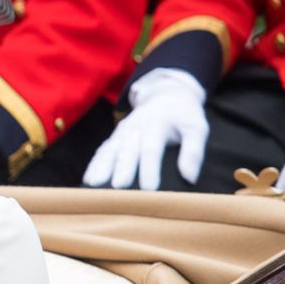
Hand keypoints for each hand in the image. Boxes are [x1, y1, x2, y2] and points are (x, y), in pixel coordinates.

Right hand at [84, 69, 207, 189]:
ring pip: (111, 149)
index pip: (151, 148)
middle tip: (118, 188)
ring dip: (102, 167)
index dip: (149, 168)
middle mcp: (136, 127)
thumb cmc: (183, 116)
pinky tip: (88, 179)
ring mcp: (123, 132)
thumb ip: (194, 151)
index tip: (149, 189)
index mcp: (157, 124)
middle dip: (122, 169)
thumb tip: (190, 178)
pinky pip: (102, 150)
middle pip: (127, 150)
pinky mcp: (115, 137)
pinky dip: (95, 164)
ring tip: (94, 185)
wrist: (166, 94)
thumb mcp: (196, 127)